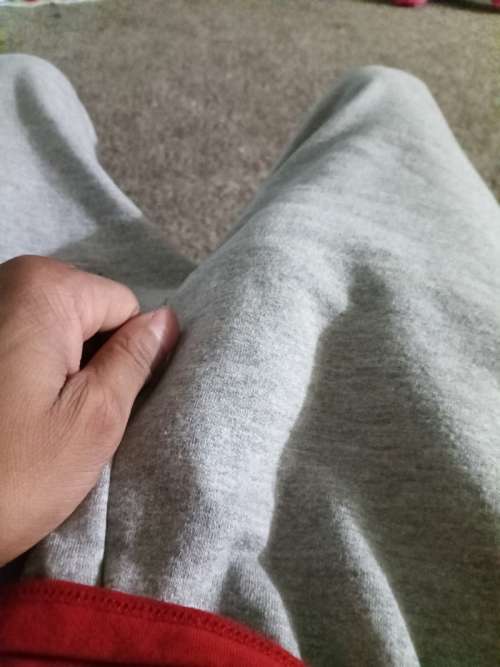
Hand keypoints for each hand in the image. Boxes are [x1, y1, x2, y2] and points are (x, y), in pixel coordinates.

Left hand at [0, 255, 178, 565]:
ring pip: (53, 332)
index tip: (90, 403)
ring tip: (26, 420)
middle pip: (85, 314)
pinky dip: (22, 376)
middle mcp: (2, 280)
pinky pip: (19, 343)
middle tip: (58, 417)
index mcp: (41, 289)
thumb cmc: (8, 479)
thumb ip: (135, 360)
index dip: (122, 359)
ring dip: (54, 374)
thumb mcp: (94, 419)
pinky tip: (6, 415)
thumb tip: (166, 321)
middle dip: (86, 363)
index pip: (124, 307)